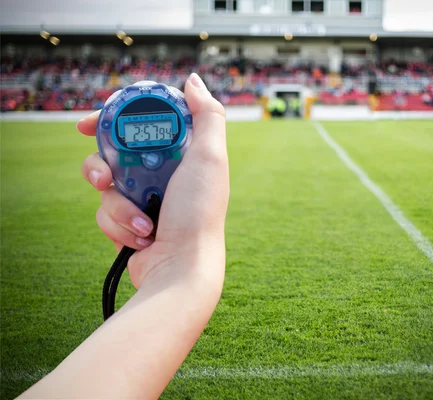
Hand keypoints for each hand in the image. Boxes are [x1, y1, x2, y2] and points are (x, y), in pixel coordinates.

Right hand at [77, 73, 228, 290]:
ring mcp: (145, 199)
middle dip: (102, 167)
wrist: (181, 268)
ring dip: (119, 205)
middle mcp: (162, 174)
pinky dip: (120, 225)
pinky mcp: (130, 222)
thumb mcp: (210, 157)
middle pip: (112, 153)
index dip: (112, 118)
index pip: (140, 123)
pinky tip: (143, 238)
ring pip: (105, 185)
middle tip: (105, 178)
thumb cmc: (198, 213)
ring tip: (142, 222)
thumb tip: (192, 81)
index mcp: (181, 154)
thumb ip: (206, 115)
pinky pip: (106, 213)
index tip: (88, 121)